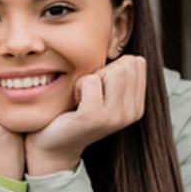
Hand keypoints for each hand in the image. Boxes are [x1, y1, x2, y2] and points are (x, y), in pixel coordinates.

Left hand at [25, 55, 146, 174]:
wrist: (53, 145)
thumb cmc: (74, 113)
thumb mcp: (103, 93)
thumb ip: (118, 75)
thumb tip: (122, 45)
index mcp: (137, 106)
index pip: (137, 62)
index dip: (114, 66)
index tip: (99, 86)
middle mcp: (131, 113)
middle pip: (126, 64)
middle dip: (103, 71)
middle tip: (88, 92)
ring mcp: (114, 116)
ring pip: (112, 70)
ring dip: (91, 77)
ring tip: (82, 96)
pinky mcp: (93, 117)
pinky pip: (90, 81)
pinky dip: (77, 85)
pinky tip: (74, 101)